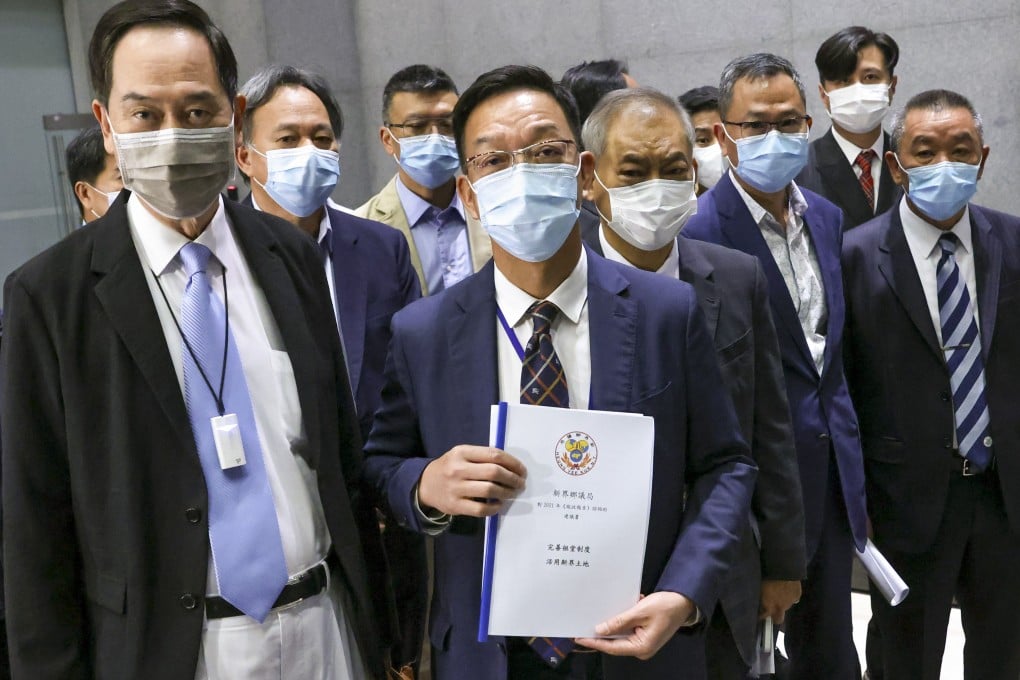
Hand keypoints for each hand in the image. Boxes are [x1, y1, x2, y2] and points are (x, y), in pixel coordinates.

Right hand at [417, 445, 525, 516]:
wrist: (424, 484)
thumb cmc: (449, 467)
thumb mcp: (461, 454)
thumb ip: (482, 457)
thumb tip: (512, 466)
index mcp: (462, 452)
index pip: (494, 455)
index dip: (513, 463)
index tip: (522, 470)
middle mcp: (458, 469)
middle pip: (494, 472)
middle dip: (513, 478)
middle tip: (520, 483)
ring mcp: (456, 488)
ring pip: (489, 491)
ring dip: (507, 492)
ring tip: (512, 493)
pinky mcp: (455, 506)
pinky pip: (481, 509)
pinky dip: (494, 508)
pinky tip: (499, 504)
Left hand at [574, 591, 694, 659]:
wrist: (684, 601)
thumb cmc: (667, 606)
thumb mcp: (640, 611)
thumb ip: (619, 621)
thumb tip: (601, 630)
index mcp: (642, 646)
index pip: (612, 647)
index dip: (594, 641)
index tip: (580, 636)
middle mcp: (642, 647)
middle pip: (615, 642)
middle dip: (600, 632)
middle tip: (583, 625)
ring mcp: (643, 641)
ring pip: (620, 634)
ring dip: (612, 623)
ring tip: (598, 614)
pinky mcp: (644, 633)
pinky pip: (628, 628)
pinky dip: (622, 619)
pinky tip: (621, 607)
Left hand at [759, 579, 800, 623]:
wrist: (784, 569)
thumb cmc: (769, 576)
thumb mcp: (761, 588)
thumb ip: (763, 598)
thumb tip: (762, 602)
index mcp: (769, 605)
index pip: (764, 616)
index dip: (762, 615)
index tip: (760, 613)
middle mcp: (781, 607)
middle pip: (779, 619)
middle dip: (775, 617)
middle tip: (773, 610)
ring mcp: (790, 603)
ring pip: (786, 607)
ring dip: (783, 603)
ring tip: (780, 593)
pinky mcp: (797, 596)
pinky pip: (793, 599)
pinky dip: (790, 596)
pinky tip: (788, 588)